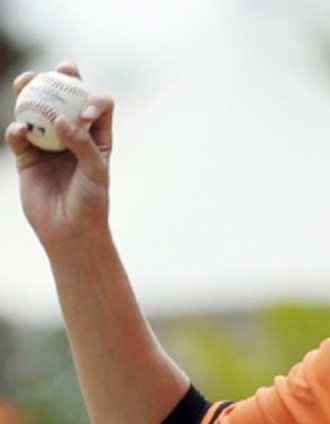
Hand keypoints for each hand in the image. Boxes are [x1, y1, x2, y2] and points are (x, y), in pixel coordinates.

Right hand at [5, 62, 113, 247]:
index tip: (85, 114)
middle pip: (66, 98)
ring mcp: (48, 144)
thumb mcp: (95, 173)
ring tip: (26, 83)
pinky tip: (20, 130)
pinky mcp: (27, 156)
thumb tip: (61, 120)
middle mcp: (72, 136)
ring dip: (30, 92)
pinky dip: (16, 129)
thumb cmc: (91, 202)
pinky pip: (18, 136)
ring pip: (37, 110)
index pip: (98, 106)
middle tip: (57, 71)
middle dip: (61, 79)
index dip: (93, 99)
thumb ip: (82, 145)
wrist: (69, 231)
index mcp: (96, 137)